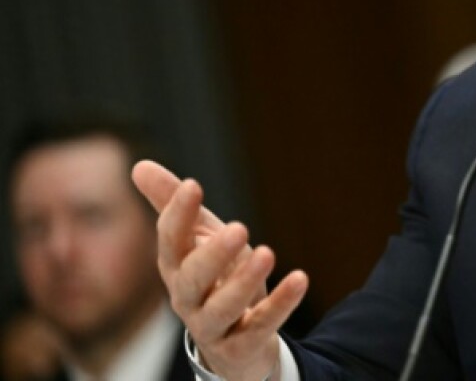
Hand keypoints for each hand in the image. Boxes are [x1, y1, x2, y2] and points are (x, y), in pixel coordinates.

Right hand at [132, 160, 308, 380]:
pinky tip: (300, 278)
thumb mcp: (198, 237)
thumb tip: (138, 165)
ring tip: (268, 253)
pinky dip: (280, 304)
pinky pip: (260, 326)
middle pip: (193, 278)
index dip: (178, 214)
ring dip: (244, 282)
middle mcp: (188, 297)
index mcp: (176, 266)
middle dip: (213, 254)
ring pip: (222, 307)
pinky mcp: (241, 345)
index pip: (170, 240)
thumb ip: (172, 204)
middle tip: (239, 227)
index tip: (193, 185)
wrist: (232, 343)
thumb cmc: (213, 277)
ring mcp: (213, 325)